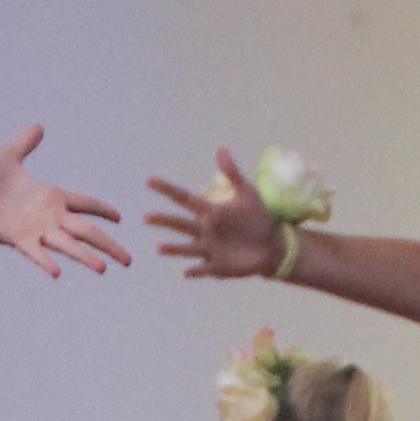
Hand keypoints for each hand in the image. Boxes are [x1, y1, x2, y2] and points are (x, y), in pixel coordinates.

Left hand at [0, 127, 132, 277]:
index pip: (85, 204)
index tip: (120, 218)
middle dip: (108, 243)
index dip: (103, 210)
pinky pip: (35, 252)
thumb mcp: (8, 156)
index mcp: (51, 197)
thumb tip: (39, 127)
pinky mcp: (17, 239)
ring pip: (68, 245)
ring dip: (86, 257)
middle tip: (129, 260)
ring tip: (103, 268)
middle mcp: (48, 217)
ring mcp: (35, 230)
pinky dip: (46, 261)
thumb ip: (26, 143)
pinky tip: (58, 271)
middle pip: (87, 231)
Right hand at [139, 148, 287, 283]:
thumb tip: (220, 149)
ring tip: (160, 247)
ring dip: (174, 249)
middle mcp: (204, 231)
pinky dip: (196, 271)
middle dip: (164, 221)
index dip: (167, 190)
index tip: (150, 181)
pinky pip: (204, 269)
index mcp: (209, 212)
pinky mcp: (217, 267)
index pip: (184, 199)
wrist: (272, 244)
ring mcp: (209, 250)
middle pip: (180, 225)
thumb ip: (232, 173)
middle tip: (147, 217)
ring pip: (188, 249)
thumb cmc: (257, 217)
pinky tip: (187, 271)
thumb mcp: (247, 192)